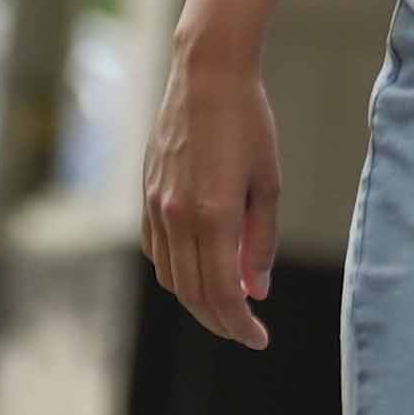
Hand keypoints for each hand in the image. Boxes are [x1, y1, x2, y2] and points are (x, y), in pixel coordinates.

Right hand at [138, 43, 282, 351]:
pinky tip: (200, 270)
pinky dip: (177, 272)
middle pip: (194, 294)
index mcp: (213, 216)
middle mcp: (177, 217)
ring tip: (228, 305)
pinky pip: (157, 251)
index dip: (240, 325)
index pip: (222, 294)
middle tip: (246, 331)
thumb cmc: (248, 122)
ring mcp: (155, 207)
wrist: (206, 74)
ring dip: (197, 300)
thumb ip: (260, 241)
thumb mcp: (267, 183)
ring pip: (171, 277)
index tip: (259, 339)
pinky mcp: (146, 196)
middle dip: (221, 320)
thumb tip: (256, 290)